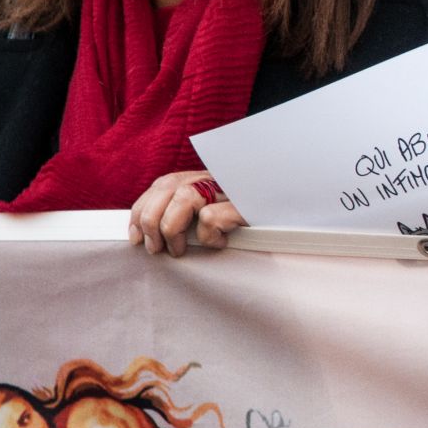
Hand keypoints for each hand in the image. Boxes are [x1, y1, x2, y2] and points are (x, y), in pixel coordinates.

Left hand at [129, 171, 245, 256]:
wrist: (292, 213)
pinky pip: (210, 218)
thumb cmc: (250, 220)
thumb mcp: (215, 212)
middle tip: (156, 248)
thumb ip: (187, 212)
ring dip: (172, 229)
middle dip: (151, 221)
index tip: (135, 235)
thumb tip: (149, 231)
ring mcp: (230, 189)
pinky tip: (220, 243)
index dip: (141, 209)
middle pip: (166, 188)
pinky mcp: (244, 204)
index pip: (161, 184)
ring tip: (178, 250)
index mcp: (202, 177)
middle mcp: (213, 177)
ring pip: (184, 198)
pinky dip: (208, 236)